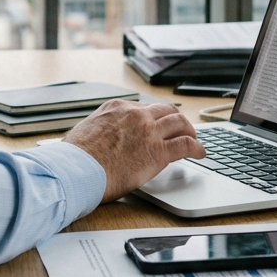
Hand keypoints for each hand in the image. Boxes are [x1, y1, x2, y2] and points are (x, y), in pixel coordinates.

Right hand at [63, 100, 203, 203]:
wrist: (77, 169)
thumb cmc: (75, 157)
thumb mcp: (84, 131)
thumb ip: (98, 130)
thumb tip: (95, 139)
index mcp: (116, 108)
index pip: (144, 108)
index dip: (155, 117)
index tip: (158, 123)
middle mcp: (135, 115)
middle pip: (166, 110)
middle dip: (177, 119)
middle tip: (182, 128)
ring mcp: (148, 131)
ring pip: (180, 123)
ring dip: (190, 130)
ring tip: (194, 139)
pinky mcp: (158, 152)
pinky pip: (186, 145)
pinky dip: (197, 147)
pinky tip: (200, 153)